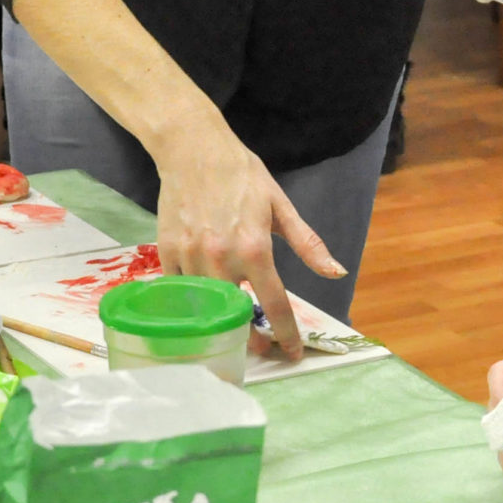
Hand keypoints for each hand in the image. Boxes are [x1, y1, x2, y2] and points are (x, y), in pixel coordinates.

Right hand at [151, 112, 341, 361]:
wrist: (193, 149)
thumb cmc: (243, 175)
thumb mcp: (281, 207)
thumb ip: (308, 244)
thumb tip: (336, 271)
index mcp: (256, 248)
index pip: (275, 304)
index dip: (287, 334)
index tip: (293, 353)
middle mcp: (222, 257)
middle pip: (237, 315)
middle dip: (252, 337)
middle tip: (262, 346)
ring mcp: (191, 256)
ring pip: (206, 306)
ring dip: (220, 320)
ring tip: (233, 329)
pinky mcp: (167, 252)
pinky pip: (180, 289)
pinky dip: (193, 299)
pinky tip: (203, 303)